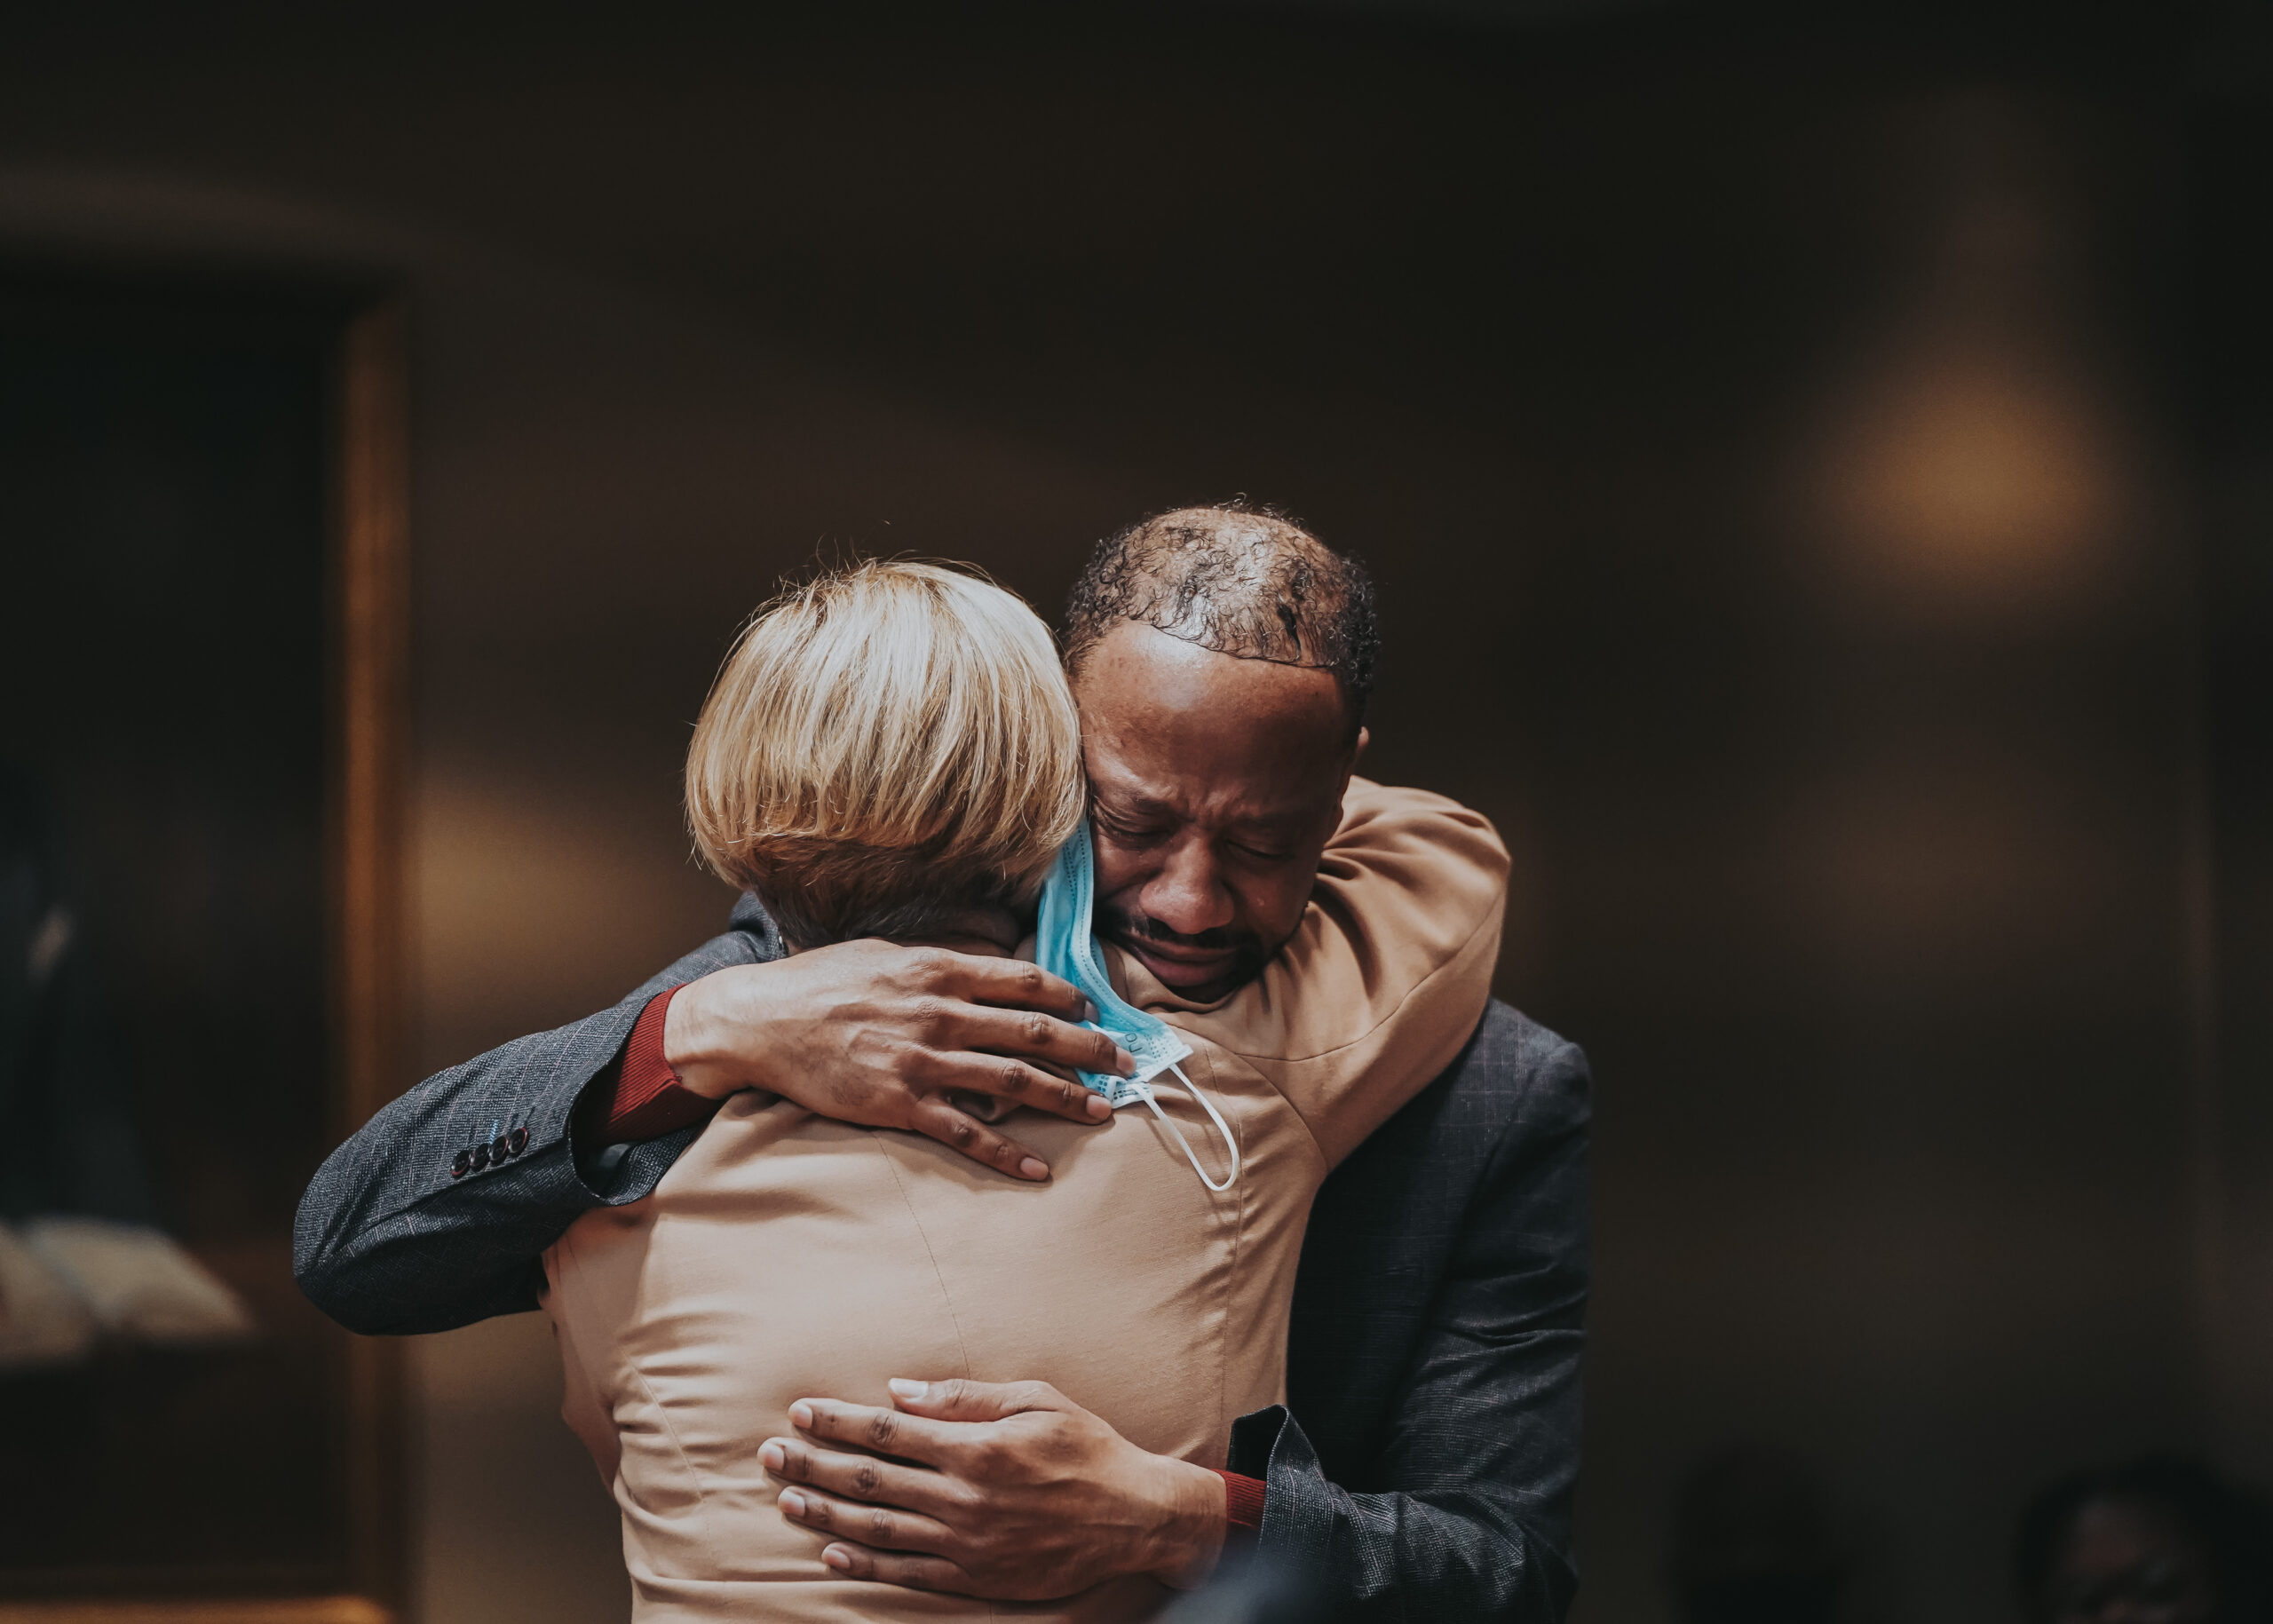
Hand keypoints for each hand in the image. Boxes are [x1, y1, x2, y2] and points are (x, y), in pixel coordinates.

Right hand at [663, 941, 1132, 1180]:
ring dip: (1066, 1098)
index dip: (1068, 998)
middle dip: (1089, 1049)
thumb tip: (985, 962)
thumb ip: (939, 962)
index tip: (1097, 1011)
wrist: (759, 1021)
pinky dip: (1007, 1153)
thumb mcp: (885, 953)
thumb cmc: (819, 983)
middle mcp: (939, 1013)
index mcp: (937, 969)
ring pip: (1014, 1082)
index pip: (1024, 982)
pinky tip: (1038, 1167)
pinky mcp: (900, 1104)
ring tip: (1103, 1112)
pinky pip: (967, 1133)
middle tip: (1125, 1062)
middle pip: (1034, 1032)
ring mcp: (922, 1061)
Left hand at [758, 1378, 1226, 1598]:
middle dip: (814, 1464)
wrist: (1133, 1517)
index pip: (888, 1431)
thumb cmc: (1087, 1448)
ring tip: (785, 1499)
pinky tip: (830, 1553)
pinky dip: (863, 1563)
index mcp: (976, 1447)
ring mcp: (966, 1542)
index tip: (801, 1411)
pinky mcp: (976, 1576)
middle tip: (770, 1456)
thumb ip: (965, 1396)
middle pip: (870, 1479)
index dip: (838, 1420)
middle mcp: (963, 1496)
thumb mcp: (1036, 1400)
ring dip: (825, 1511)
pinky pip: (907, 1571)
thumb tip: (901, 1390)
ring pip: (877, 1527)